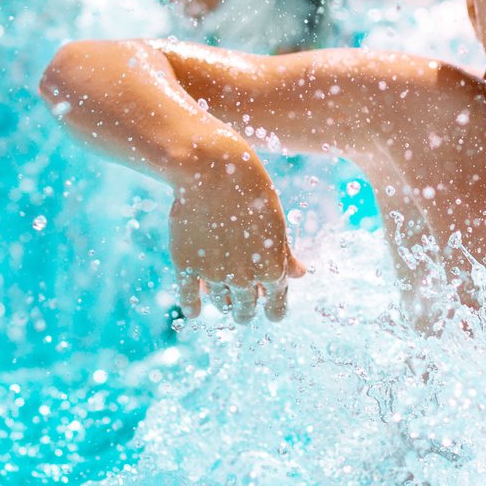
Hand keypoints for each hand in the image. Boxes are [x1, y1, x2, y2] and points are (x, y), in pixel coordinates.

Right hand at [169, 185, 304, 324]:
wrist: (214, 171)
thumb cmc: (252, 192)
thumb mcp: (277, 223)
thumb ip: (285, 255)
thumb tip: (300, 275)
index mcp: (271, 269)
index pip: (277, 304)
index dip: (275, 311)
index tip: (273, 314)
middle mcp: (243, 278)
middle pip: (245, 310)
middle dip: (246, 311)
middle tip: (244, 311)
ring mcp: (213, 274)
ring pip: (220, 303)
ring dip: (224, 303)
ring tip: (224, 300)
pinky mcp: (186, 265)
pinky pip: (189, 296)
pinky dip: (192, 306)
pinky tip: (195, 312)